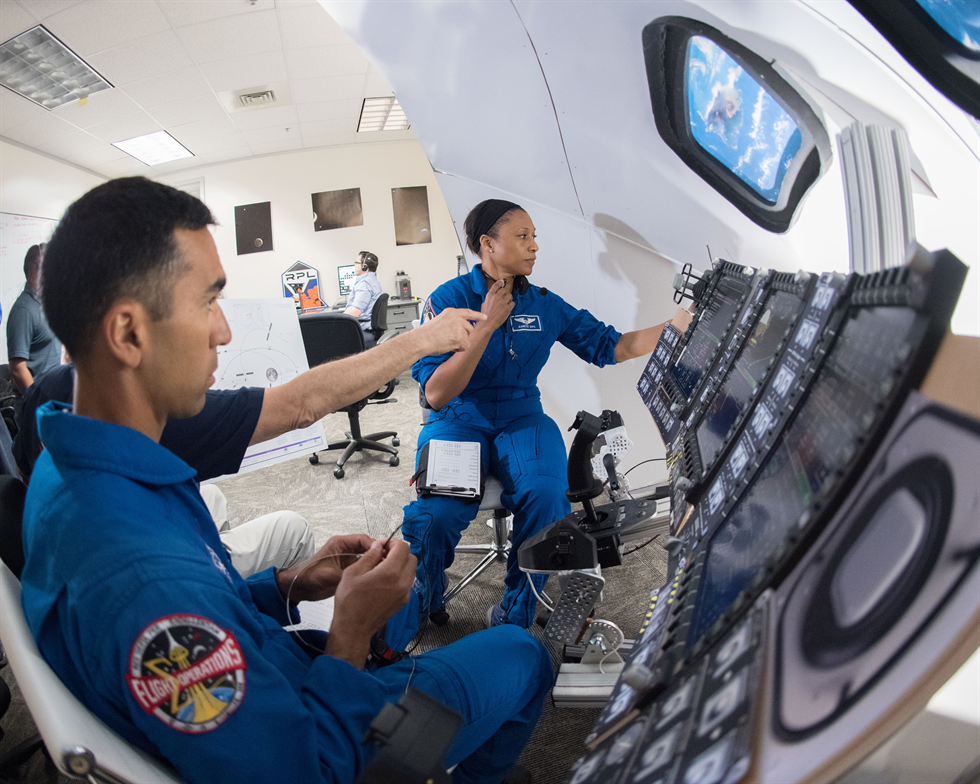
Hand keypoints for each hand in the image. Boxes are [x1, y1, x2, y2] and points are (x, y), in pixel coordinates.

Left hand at [276, 534, 374, 602]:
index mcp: (339, 543)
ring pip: (366, 557)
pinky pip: (362, 567)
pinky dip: (369, 570)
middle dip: (377, 554)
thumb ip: (348, 574)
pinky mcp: (348, 569)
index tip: (383, 553)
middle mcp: (345, 549)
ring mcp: (347, 559)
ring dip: (374, 562)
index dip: (374, 546)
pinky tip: (375, 576)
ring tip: (383, 569)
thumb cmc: (308, 576)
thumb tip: (365, 574)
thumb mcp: (329, 575)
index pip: (363, 539)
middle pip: (367, 547)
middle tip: (386, 562)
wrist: (300, 587)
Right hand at [326, 539, 417, 666]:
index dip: (392, 542)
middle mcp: (402, 583)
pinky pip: (407, 582)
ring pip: (411, 570)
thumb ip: (369, 555)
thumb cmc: (350, 603)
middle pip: (411, 557)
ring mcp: (404, 593)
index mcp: (390, 573)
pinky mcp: (403, 601)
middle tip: (383, 554)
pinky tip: (384, 579)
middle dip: (398, 552)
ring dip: (400, 564)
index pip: (403, 547)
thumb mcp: (353, 572)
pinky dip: (400, 576)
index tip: (382, 545)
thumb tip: (378, 546)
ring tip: (382, 567)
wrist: (353, 628)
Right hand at [418, 307, 485, 353]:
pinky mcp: (460, 338)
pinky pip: (466, 346)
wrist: (421, 340)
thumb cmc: (427, 333)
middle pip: (470, 328)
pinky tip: (449, 346)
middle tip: (450, 338)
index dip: (478, 315)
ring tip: (447, 342)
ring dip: (460, 342)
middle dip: (464, 335)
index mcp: (451, 312)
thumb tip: (462, 328)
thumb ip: (452, 321)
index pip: (468, 312)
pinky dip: (459, 349)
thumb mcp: (441, 320)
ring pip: (468, 337)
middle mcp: (457, 318)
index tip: (485, 317)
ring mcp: (459, 327)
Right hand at [482, 279, 513, 329]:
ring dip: (509, 298)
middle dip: (505, 293)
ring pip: (510, 295)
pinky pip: (512, 303)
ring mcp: (503, 302)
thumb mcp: (484, 303)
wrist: (487, 323)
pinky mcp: (507, 308)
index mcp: (490, 295)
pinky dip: (511, 305)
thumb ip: (490, 298)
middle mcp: (497, 297)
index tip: (502, 281)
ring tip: (506, 303)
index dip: (500, 282)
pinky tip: (508, 307)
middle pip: (504, 290)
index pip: (496, 285)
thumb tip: (494, 295)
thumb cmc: (485, 315)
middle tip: (504, 297)